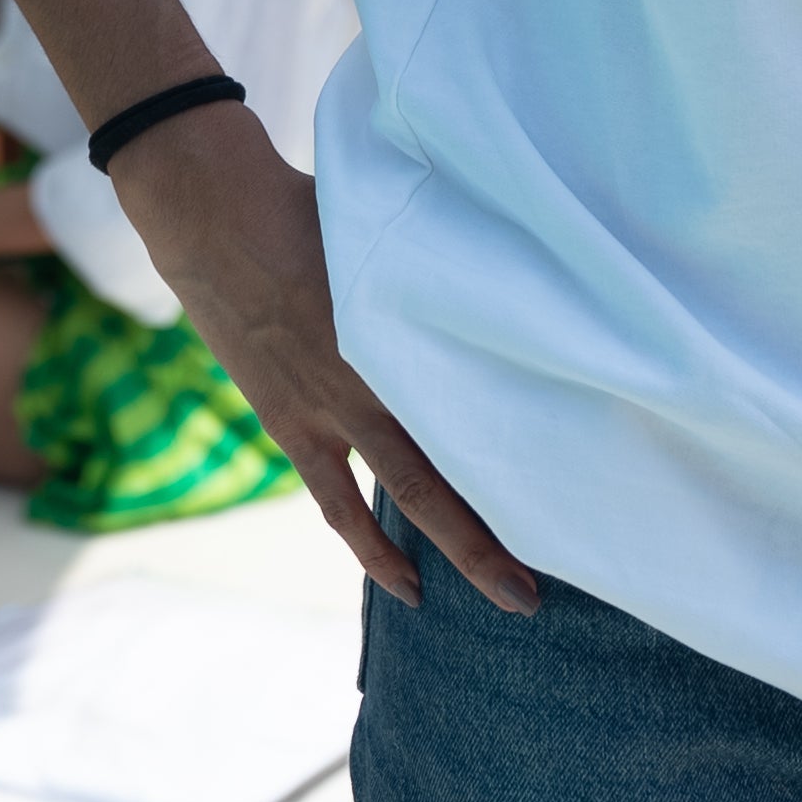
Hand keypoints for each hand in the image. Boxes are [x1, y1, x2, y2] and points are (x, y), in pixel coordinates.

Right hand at [111, 101, 539, 620]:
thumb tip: (505, 270)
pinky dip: (373, 548)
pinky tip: (407, 585)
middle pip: (458, 457)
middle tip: (557, 568)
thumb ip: (439, 262)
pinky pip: (338, 502)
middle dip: (507, 520)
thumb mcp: (389, 226)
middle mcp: (378, 372)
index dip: (533, 431)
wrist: (218, 220)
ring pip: (409, 492)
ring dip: (459, 546)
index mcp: (408, 320)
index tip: (583, 462)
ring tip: (510, 594)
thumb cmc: (314, 207)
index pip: (488, 391)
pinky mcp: (292, 423)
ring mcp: (331, 405)